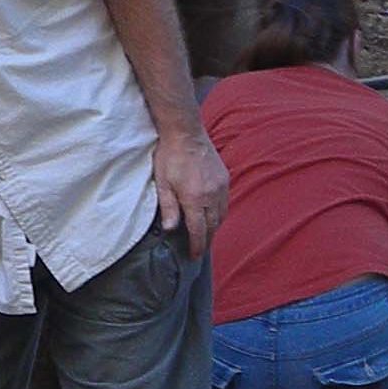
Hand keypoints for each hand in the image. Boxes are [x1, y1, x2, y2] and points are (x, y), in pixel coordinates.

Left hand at [153, 129, 229, 258]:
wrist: (185, 132)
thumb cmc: (169, 157)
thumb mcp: (162, 184)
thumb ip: (168, 208)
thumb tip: (171, 229)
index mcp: (195, 199)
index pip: (199, 230)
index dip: (197, 246)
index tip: (194, 256)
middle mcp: (212, 195)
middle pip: (213, 226)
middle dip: (207, 240)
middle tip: (200, 249)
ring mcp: (221, 186)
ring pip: (222, 215)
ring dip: (215, 227)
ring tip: (206, 235)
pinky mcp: (224, 178)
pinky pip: (225, 202)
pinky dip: (220, 213)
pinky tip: (212, 214)